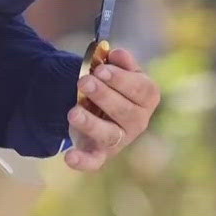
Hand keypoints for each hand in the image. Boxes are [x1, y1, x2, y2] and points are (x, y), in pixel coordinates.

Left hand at [65, 46, 159, 171]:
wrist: (97, 109)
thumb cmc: (111, 86)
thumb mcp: (117, 71)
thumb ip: (120, 62)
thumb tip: (117, 54)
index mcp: (146, 98)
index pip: (141, 90)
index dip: (121, 79)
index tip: (100, 69)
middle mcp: (138, 122)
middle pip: (125, 111)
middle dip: (104, 95)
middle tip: (84, 81)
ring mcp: (120, 140)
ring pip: (109, 134)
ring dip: (91, 123)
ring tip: (73, 112)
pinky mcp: (100, 154)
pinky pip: (94, 161)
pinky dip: (82, 161)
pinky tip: (69, 157)